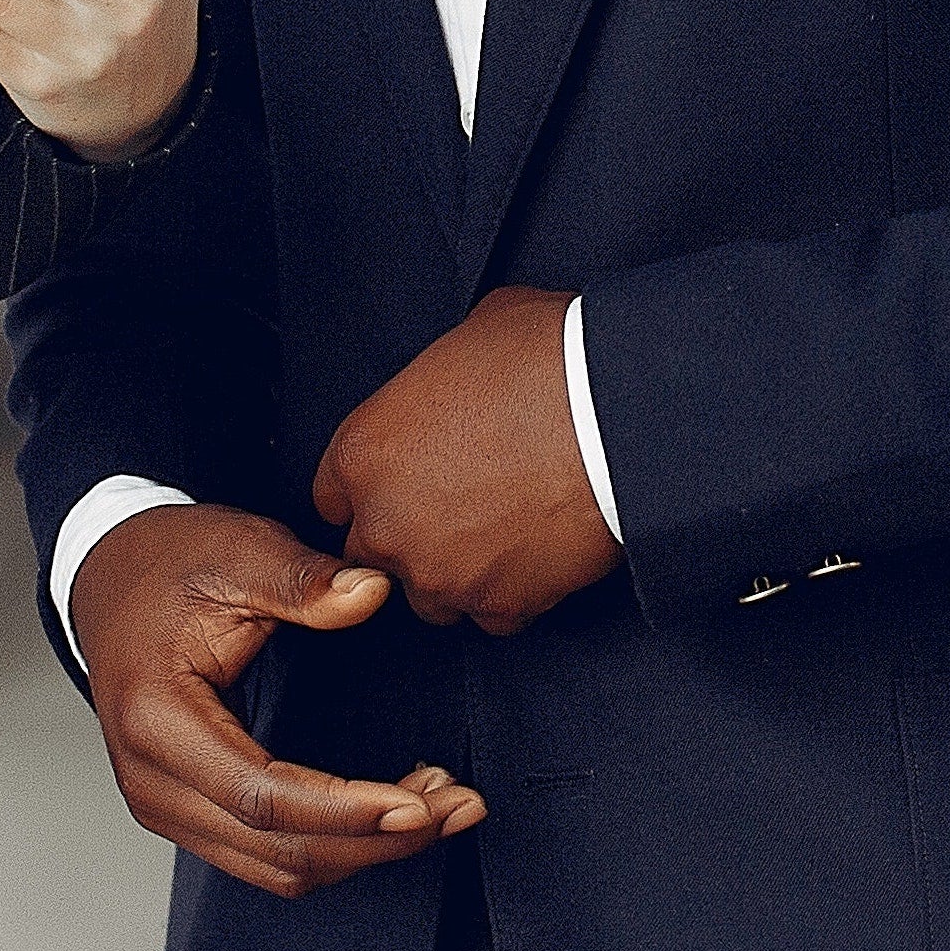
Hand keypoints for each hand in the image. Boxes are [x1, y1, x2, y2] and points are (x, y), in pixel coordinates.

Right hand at [71, 503, 486, 900]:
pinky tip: (390, 810)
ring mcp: (165, 805)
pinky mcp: (188, 811)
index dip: (346, 810)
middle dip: (377, 839)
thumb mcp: (235, 550)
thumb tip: (370, 593)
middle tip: (460, 805)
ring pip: (277, 868)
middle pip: (277, 850)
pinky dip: (334, 844)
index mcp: (157, 720)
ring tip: (440, 804)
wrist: (108, 576)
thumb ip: (302, 578)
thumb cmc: (168, 562)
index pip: (262, 796)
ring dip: (364, 849)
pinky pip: (267, 855)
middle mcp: (152, 781)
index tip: (421, 802)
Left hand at [313, 286, 619, 635]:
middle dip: (408, 535)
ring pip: (430, 595)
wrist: (616, 414)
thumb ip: (438, 378)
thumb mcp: (470, 335)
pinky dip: (512, 592)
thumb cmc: (545, 360)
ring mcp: (439, 573)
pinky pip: (492, 615)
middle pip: (371, 554)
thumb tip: (458, 378)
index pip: (333, 496)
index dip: (373, 488)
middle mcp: (386, 523)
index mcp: (364, 452)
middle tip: (461, 506)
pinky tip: (538, 555)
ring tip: (501, 534)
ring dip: (456, 572)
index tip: (403, 483)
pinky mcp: (498, 606)